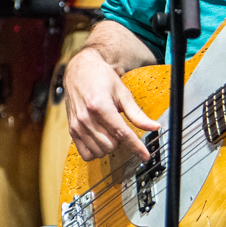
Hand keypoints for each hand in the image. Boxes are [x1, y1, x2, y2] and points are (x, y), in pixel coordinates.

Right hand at [65, 48, 160, 162]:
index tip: (145, 156)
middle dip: (120, 141)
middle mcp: (86, 117)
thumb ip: (137, 113)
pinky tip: (100, 140)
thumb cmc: (101, 78)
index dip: (136, 147)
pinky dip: (96, 152)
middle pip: (111, 145)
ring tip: (109, 132)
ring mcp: (77, 125)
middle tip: (120, 127)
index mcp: (100, 106)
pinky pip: (86, 154)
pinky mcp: (72, 131)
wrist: (79, 70)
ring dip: (109, 146)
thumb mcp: (122, 92)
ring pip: (100, 151)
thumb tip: (154, 127)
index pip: (122, 133)